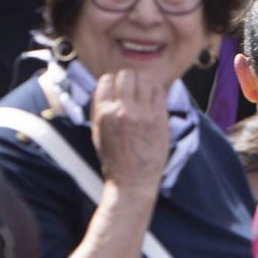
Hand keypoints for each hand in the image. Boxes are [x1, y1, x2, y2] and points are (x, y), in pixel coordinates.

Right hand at [91, 70, 171, 196]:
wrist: (133, 182)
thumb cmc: (114, 160)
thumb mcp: (98, 133)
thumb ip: (101, 109)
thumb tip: (107, 85)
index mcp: (103, 114)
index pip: (106, 80)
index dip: (112, 82)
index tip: (117, 87)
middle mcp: (121, 111)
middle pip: (127, 75)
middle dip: (129, 79)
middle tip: (133, 89)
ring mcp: (142, 114)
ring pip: (145, 80)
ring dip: (144, 83)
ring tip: (144, 93)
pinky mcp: (159, 118)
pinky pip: (159, 91)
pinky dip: (156, 91)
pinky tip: (154, 98)